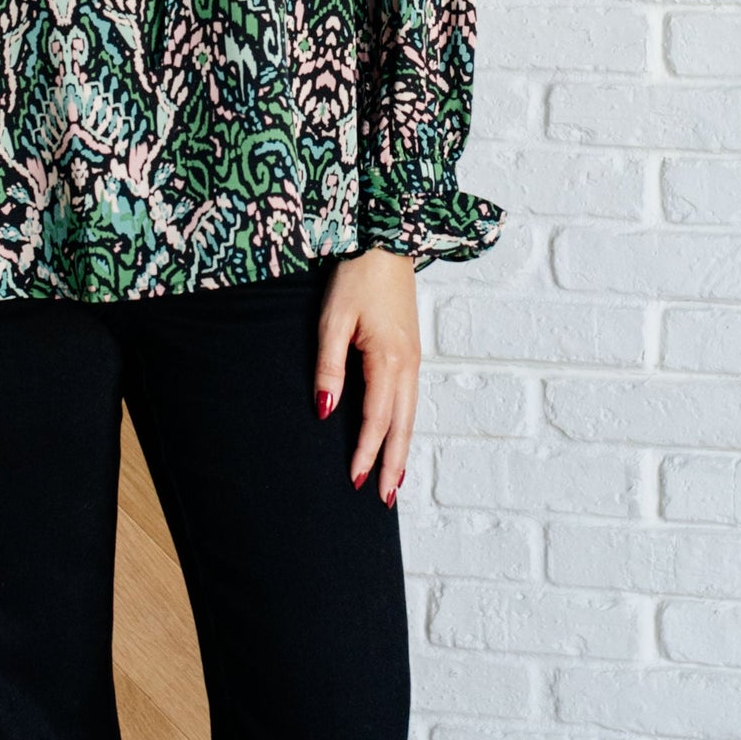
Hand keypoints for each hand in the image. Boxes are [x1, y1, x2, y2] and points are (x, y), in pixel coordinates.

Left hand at [315, 248, 420, 506]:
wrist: (386, 239)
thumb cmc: (356, 276)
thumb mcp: (333, 320)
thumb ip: (329, 368)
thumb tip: (327, 412)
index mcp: (390, 359)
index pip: (377, 419)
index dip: (365, 452)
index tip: (353, 480)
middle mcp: (408, 364)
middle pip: (402, 426)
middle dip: (393, 464)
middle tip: (384, 499)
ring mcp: (413, 358)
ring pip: (410, 415)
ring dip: (401, 449)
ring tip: (393, 481)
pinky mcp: (410, 351)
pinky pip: (410, 399)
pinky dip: (405, 425)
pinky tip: (397, 438)